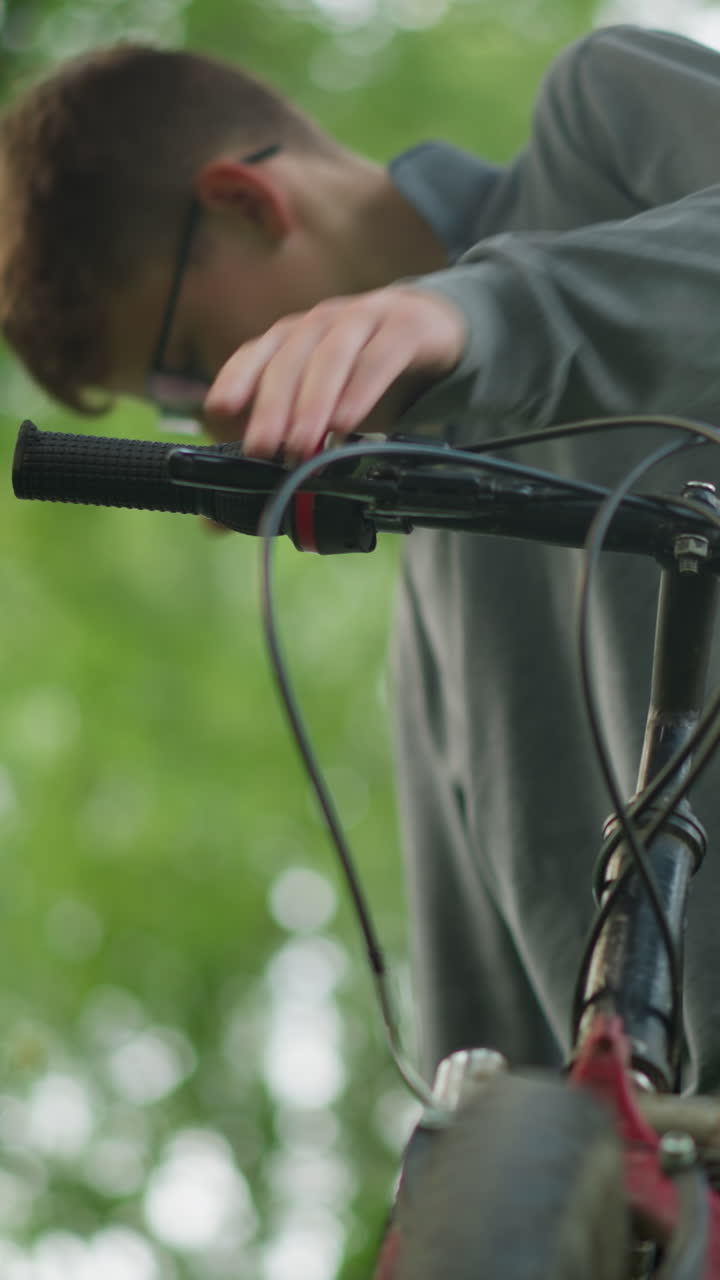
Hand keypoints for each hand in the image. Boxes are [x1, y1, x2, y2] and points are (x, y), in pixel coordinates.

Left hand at [204, 285, 465, 460]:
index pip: (257, 353)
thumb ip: (281, 451)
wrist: (432, 327)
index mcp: (292, 339)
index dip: (236, 378)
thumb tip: (222, 517)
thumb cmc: (364, 373)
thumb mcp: (324, 406)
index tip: (219, 411)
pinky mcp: (404, 329)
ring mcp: (363, 321)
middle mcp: (321, 325)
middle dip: (272, 406)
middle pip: (290, 359)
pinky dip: (360, 391)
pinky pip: (378, 358)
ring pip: (330, 357)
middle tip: (261, 449)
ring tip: (301, 446)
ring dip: (312, 403)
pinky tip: (347, 423)